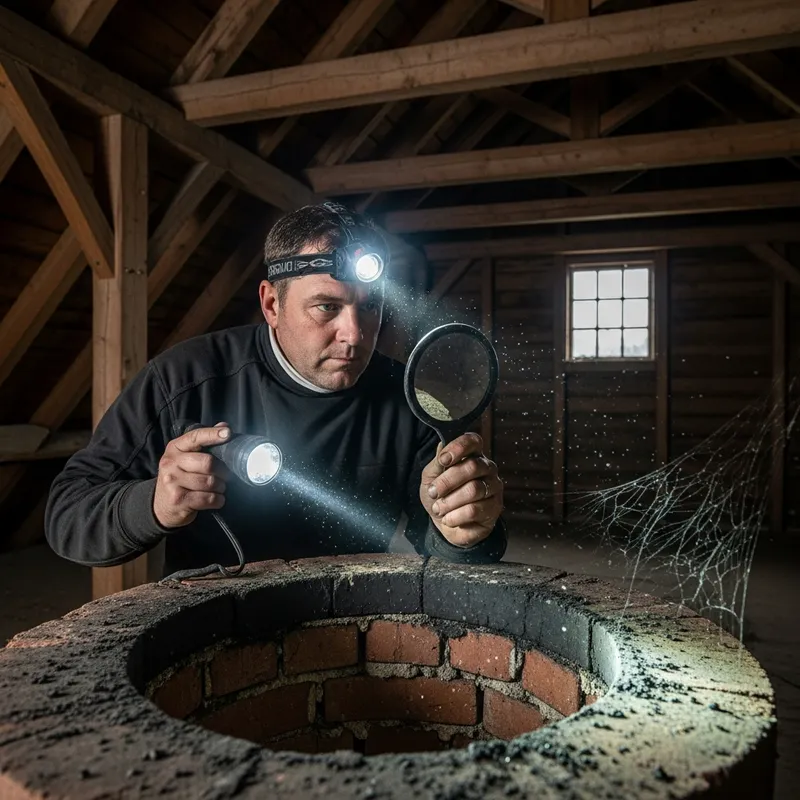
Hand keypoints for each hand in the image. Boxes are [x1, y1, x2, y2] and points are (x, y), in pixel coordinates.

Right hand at [153, 423, 230, 528]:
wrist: (162, 506)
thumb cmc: (180, 478)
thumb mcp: (185, 458)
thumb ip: (204, 443)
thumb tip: (224, 426)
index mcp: (174, 448)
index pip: (195, 437)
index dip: (212, 434)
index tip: (228, 433)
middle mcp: (170, 463)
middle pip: (208, 463)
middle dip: (223, 471)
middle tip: (226, 476)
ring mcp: (172, 482)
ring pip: (210, 482)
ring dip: (221, 487)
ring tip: (219, 488)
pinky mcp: (178, 500)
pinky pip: (209, 498)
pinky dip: (219, 500)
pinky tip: (216, 499)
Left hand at [420, 432, 503, 547]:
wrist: (446, 523)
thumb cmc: (440, 495)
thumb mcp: (431, 478)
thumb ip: (437, 463)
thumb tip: (441, 445)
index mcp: (472, 454)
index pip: (473, 441)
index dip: (458, 448)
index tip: (443, 460)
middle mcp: (487, 467)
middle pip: (472, 467)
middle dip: (447, 481)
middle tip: (433, 492)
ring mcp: (494, 487)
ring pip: (473, 490)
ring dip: (449, 501)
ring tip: (438, 508)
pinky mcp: (495, 508)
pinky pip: (474, 510)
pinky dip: (455, 516)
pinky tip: (448, 518)